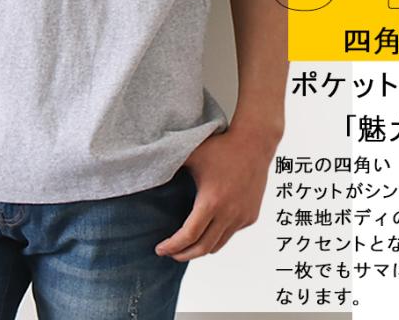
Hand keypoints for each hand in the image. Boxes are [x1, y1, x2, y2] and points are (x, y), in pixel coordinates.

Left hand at [154, 121, 281, 260]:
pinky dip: (217, 236)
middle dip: (184, 255)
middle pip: (203, 248)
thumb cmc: (220, 147)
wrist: (254, 143)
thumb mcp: (191, 154)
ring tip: (187, 244)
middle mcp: (229, 213)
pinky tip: (207, 227)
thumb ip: (169, 164)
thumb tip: (143, 171)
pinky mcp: (251, 216)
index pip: (189, 235)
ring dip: (201, 248)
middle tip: (170, 253)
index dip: (172, 246)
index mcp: (211, 201)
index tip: (159, 249)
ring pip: (219, 244)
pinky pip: (231, 233)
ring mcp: (242, 217)